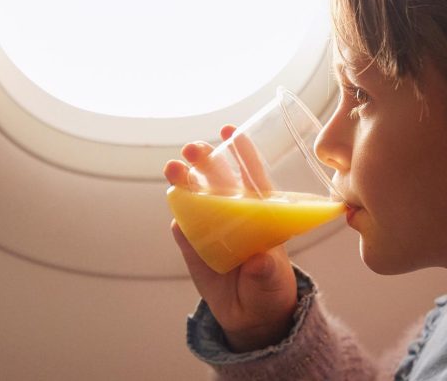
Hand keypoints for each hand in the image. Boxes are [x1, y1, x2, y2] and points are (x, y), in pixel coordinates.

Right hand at [166, 125, 297, 352]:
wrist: (251, 317)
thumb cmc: (270, 288)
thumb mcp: (273, 282)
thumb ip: (266, 272)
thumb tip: (258, 261)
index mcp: (261, 213)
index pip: (252, 176)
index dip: (242, 152)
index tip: (231, 130)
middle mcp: (234, 214)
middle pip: (217, 179)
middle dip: (205, 159)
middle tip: (194, 149)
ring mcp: (211, 228)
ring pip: (195, 198)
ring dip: (184, 181)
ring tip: (173, 169)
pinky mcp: (193, 247)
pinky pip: (183, 229)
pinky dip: (179, 220)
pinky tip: (176, 217)